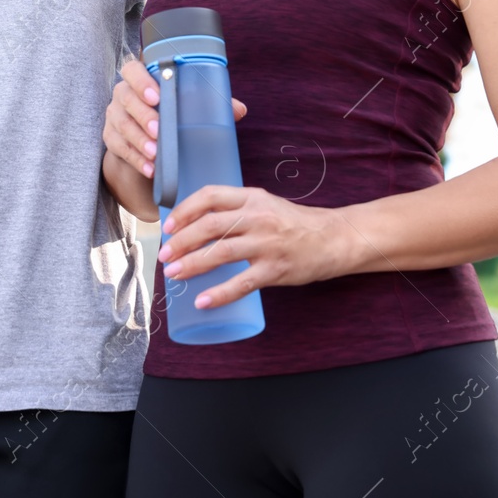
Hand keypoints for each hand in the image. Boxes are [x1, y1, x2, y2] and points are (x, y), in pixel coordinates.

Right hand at [104, 58, 245, 179]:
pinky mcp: (111, 138)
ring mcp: (114, 116)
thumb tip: (238, 109)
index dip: (141, 81)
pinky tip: (150, 168)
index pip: (131, 70)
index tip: (156, 96)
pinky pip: (119, 148)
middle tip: (159, 131)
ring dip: (138, 140)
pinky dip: (135, 159)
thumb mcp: (187, 105)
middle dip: (142, 115)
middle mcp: (123, 94)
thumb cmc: (171, 112)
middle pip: (125, 99)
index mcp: (140, 78)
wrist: (148, 136)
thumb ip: (210, 103)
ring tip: (155, 154)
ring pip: (121, 125)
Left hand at [157, 185, 351, 309]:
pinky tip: (202, 301)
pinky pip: (242, 283)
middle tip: (164, 255)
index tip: (167, 226)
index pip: (210, 196)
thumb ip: (235, 209)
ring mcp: (267, 244)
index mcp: (252, 197)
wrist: (334, 238)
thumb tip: (194, 222)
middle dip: (181, 241)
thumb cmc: (293, 223)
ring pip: (221, 253)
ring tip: (173, 274)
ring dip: (192, 264)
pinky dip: (219, 294)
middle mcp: (258, 217)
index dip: (184, 210)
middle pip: (210, 225)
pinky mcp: (276, 269)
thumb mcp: (265, 204)